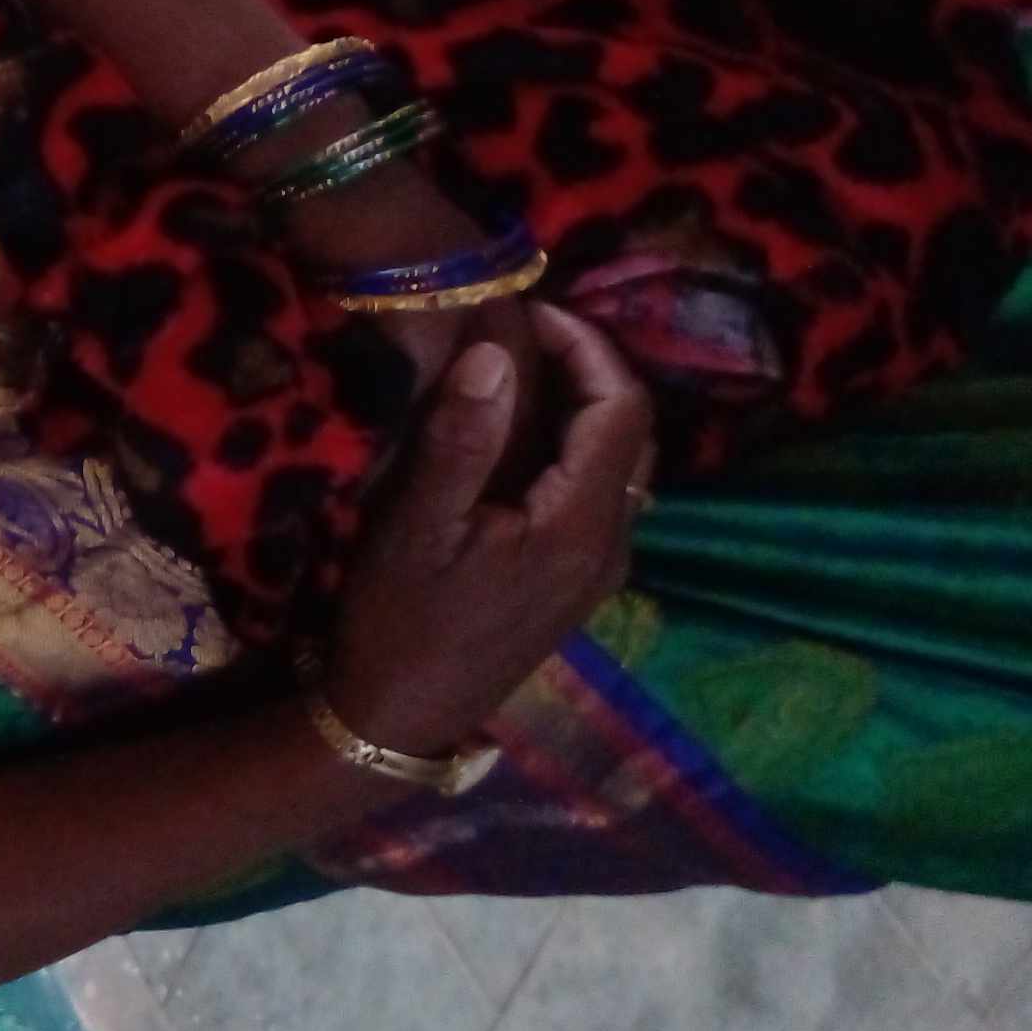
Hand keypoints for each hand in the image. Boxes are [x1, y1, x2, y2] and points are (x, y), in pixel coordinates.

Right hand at [323, 306, 651, 756]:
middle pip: (633, 433)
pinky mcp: (577, 584)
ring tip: (519, 377)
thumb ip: (460, 440)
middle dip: (590, 370)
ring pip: (622, 465)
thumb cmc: (398, 621)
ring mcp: (599, 570)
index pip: (620, 408)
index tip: (527, 315)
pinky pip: (601, 496)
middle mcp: (610, 545)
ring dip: (585, 409)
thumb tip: (495, 354)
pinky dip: (574, 450)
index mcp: (579, 525)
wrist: (398, 715)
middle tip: (522, 335)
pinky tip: (518, 444)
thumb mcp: (413, 527)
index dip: (587, 347)